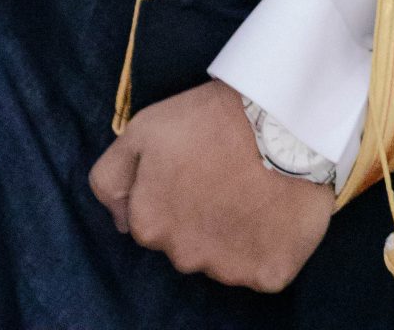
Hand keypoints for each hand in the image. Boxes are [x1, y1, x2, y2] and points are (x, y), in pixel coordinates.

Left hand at [88, 79, 332, 291]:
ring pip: (223, 259)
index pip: (151, 224)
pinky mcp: (268, 274)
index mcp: (150, 224)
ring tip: (251, 188)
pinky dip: (268, 246)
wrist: (282, 120)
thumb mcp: (143, 129)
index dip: (171, 195)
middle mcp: (184, 256)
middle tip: (222, 176)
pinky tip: (274, 211)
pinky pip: (263, 269)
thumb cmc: (210, 118)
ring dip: (233, 233)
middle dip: (198, 218)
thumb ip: (111, 178)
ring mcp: (228, 270)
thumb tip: (119, 221)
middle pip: (186, 245)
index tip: (193, 170)